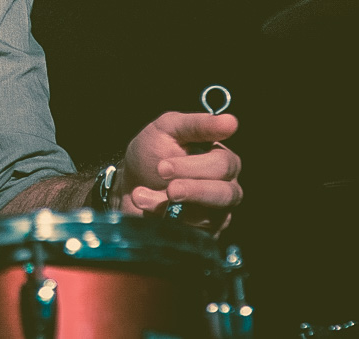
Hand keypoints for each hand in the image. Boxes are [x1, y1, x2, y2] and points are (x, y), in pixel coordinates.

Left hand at [115, 110, 241, 226]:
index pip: (224, 165)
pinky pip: (195, 235)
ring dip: (172, 207)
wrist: (127, 186)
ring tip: (141, 196)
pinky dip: (166, 222)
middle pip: (225, 193)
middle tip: (162, 184)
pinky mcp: (202, 235)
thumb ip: (197, 125)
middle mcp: (225, 188)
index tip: (163, 166)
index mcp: (221, 160)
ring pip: (212, 218)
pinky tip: (146, 209)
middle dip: (190, 189)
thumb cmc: (150, 154)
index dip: (193, 167)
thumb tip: (231, 122)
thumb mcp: (167, 129)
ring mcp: (215, 214)